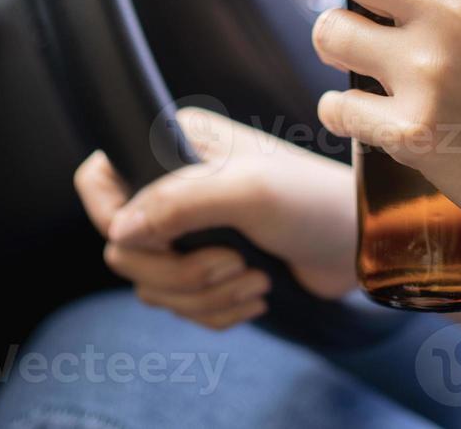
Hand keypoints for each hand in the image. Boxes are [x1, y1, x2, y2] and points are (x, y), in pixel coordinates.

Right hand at [73, 107, 355, 330]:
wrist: (359, 243)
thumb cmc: (312, 201)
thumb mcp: (248, 192)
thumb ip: (179, 204)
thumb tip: (118, 231)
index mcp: (173, 148)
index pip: (101, 182)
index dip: (110, 219)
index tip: (147, 243)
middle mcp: (173, 186)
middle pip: (125, 248)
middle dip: (179, 273)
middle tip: (233, 266)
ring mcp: (189, 229)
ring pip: (153, 284)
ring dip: (204, 297)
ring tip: (255, 283)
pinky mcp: (207, 266)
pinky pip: (181, 306)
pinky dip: (215, 312)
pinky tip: (257, 297)